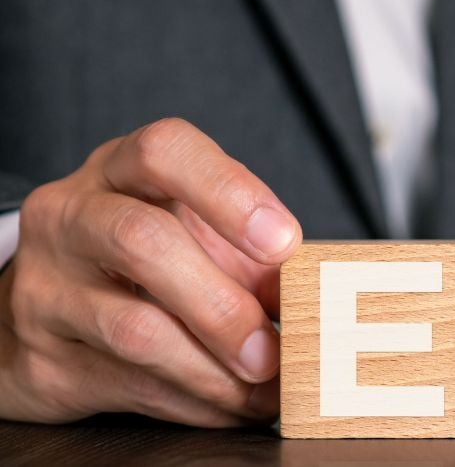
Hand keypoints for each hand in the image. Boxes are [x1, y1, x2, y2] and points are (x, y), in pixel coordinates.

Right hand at [0, 118, 301, 424]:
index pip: (164, 151)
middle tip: (272, 349)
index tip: (284, 242)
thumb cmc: (148, 259)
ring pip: (134, 327)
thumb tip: (309, 297)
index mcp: (120, 170)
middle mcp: (71, 216)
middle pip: (143, 241)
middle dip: (222, 304)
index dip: (228, 191)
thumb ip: (253, 255)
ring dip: (215, 369)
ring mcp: (46, 287)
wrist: (51, 307)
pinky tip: (231, 405)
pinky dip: (195, 402)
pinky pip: (128, 385)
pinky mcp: (41, 358)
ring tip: (264, 390)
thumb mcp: (199, 235)